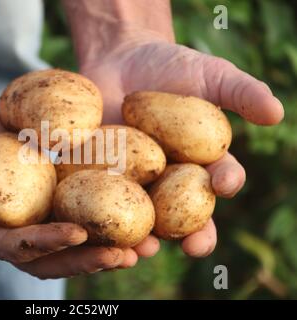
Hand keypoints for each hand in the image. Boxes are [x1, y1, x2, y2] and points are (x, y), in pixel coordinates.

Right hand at [0, 73, 132, 278]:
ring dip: (101, 247)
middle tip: (125, 255)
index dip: (46, 244)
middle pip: (47, 256)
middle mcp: (1, 230)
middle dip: (86, 258)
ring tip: (140, 246)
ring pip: (66, 242)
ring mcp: (22, 216)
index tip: (80, 234)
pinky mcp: (38, 197)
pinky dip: (98, 216)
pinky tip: (129, 212)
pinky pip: (70, 211)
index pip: (14, 247)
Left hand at [80, 38, 283, 257]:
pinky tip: (96, 225)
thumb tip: (277, 113)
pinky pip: (101, 196)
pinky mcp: (101, 174)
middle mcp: (169, 178)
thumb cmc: (171, 67)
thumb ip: (241, 92)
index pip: (219, 178)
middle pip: (183, 212)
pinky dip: (99, 211)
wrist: (121, 58)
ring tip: (142, 249)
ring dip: (144, 236)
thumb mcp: (209, 74)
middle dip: (190, 232)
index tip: (224, 184)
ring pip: (141, 214)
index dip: (225, 184)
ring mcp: (134, 179)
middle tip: (194, 246)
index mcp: (200, 160)